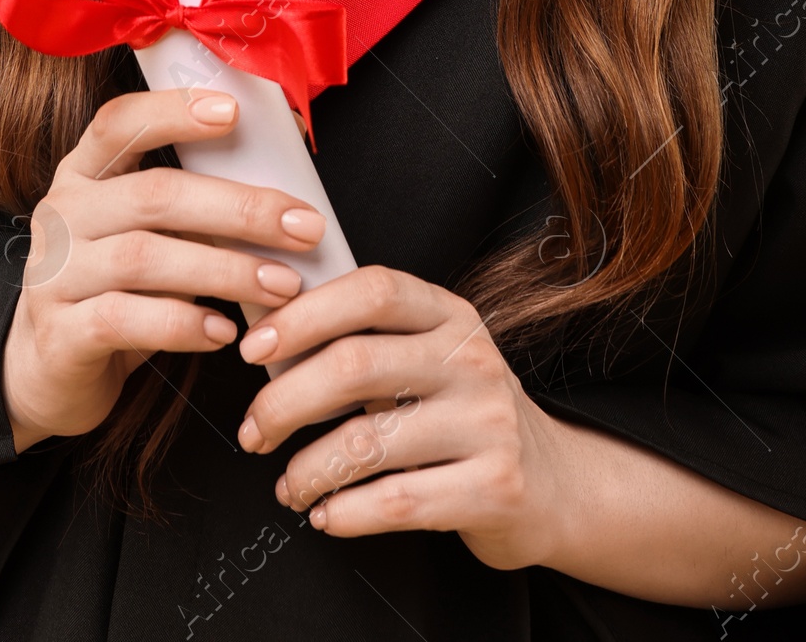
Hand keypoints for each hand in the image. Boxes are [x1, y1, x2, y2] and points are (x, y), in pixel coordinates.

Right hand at [1, 88, 326, 450]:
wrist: (47, 370)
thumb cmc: (115, 289)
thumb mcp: (143, 235)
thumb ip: (190, 209)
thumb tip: (281, 196)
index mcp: (83, 174)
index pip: (119, 123)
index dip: (173, 110)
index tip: (234, 111)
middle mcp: (63, 215)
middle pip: (154, 195)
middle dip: (238, 208)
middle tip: (302, 226)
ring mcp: (54, 274)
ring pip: (145, 257)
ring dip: (225, 269)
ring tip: (281, 284)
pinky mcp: (61, 334)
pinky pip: (126, 320)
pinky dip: (183, 322)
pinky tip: (224, 332)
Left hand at [235, 264, 563, 568]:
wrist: (552, 483)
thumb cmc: (460, 413)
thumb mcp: (425, 359)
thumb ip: (361, 341)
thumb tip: (262, 332)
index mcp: (449, 314)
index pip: (372, 291)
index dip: (304, 315)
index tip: (253, 349)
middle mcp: (472, 359)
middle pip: (355, 365)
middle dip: (284, 403)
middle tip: (254, 432)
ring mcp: (489, 423)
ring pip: (366, 443)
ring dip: (307, 471)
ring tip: (289, 486)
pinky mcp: (495, 487)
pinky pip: (396, 503)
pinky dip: (345, 513)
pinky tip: (327, 514)